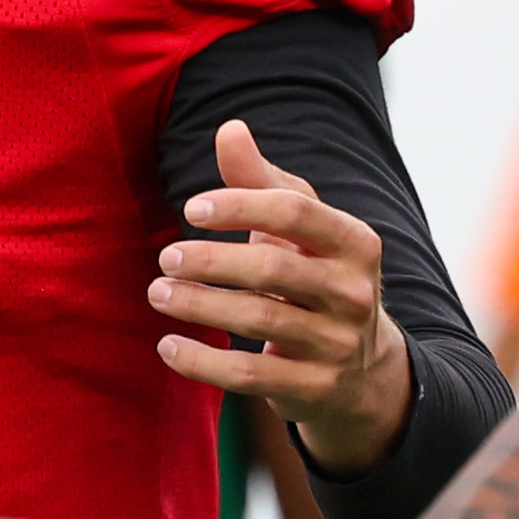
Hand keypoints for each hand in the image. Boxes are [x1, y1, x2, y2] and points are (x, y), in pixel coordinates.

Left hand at [152, 120, 412, 473]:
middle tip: (164, 258)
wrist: (361, 373)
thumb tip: (230, 130)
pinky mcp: (313, 388)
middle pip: (274, 268)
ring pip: (260, 319)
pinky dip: (202, 362)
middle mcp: (354, 293)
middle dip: (211, 260)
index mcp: (354, 242)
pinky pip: (250, 375)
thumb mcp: (299, 233)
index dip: (239, 205)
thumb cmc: (316, 280)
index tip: (190, 209)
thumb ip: (262, 183)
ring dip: (199, 305)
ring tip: (158, 294)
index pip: (296, 211)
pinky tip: (168, 347)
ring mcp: (337, 344)